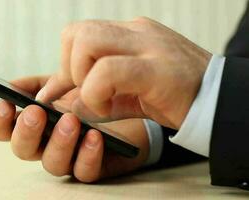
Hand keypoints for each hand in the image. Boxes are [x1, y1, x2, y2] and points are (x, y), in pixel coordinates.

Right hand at [0, 76, 148, 181]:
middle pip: (22, 150)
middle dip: (26, 132)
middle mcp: (45, 144)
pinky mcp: (91, 167)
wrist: (122, 105)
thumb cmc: (86, 96)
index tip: (5, 104)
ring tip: (70, 120)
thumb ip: (38, 84)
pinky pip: (84, 172)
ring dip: (58, 142)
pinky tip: (95, 136)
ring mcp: (68, 158)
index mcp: (34, 124)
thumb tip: (12, 85)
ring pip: (52, 164)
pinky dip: (87, 155)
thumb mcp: (61, 82)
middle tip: (36, 113)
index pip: (5, 129)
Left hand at [35, 17, 211, 128]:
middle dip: (69, 69)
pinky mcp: (156, 69)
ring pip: (87, 42)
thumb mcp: (126, 92)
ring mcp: (147, 46)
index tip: (58, 91)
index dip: (63, 65)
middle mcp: (136, 32)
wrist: (218, 100)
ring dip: (82, 78)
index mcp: (129, 33)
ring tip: (100, 100)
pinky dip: (96, 93)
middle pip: (77, 32)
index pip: (79, 34)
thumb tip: (61, 103)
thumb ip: (95, 95)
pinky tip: (108, 108)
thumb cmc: (170, 95)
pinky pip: (108, 71)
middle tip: (83, 93)